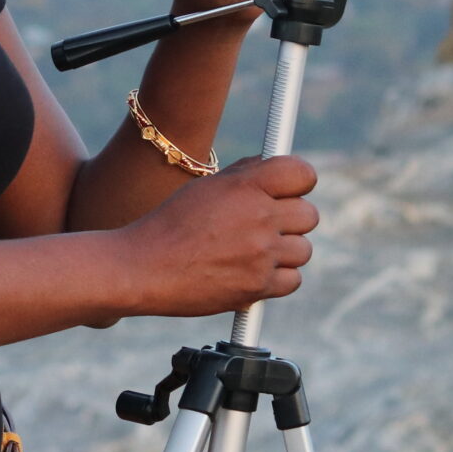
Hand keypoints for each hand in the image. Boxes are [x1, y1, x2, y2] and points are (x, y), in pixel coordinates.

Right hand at [114, 154, 318, 317]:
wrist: (143, 268)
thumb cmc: (170, 224)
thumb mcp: (205, 188)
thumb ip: (243, 175)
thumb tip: (270, 164)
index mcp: (245, 186)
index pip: (302, 174)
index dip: (299, 181)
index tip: (290, 189)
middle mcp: (259, 218)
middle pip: (309, 215)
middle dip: (291, 219)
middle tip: (266, 224)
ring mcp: (261, 255)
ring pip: (303, 250)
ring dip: (284, 251)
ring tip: (252, 251)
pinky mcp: (258, 286)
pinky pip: (293, 280)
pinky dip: (277, 279)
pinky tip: (251, 272)